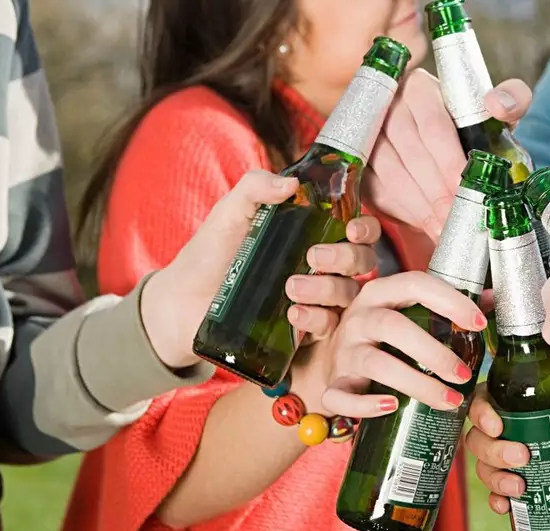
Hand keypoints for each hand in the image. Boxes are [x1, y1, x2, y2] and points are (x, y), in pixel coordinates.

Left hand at [140, 170, 380, 368]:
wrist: (183, 301)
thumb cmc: (210, 252)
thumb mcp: (230, 212)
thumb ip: (255, 187)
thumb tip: (291, 183)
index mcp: (313, 233)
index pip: (359, 229)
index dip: (366, 228)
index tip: (351, 229)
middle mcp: (323, 265)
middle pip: (362, 261)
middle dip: (346, 257)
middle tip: (314, 257)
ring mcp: (317, 298)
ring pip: (348, 294)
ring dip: (328, 289)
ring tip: (291, 287)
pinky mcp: (305, 328)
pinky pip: (329, 326)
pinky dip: (316, 318)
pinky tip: (292, 313)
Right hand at [306, 271, 487, 418]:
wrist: (331, 362)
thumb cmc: (381, 336)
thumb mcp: (407, 313)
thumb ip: (446, 307)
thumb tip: (493, 301)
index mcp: (381, 294)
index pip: (415, 284)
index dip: (450, 301)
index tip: (479, 324)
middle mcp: (359, 318)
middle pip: (393, 327)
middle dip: (434, 352)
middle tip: (465, 375)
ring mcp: (343, 351)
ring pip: (375, 363)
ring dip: (416, 383)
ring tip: (449, 400)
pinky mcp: (333, 383)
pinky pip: (341, 396)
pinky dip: (365, 405)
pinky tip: (392, 407)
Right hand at [364, 69, 533, 239]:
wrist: (444, 150)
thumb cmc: (471, 129)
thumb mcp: (494, 112)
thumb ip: (512, 99)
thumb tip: (497, 105)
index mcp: (419, 88)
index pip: (434, 126)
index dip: (451, 161)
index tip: (470, 188)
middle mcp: (388, 106)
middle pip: (412, 153)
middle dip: (437, 191)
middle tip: (457, 218)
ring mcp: (368, 136)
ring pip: (392, 174)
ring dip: (421, 206)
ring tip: (444, 228)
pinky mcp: (362, 166)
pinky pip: (379, 190)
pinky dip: (405, 212)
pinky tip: (427, 226)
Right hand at [465, 386, 549, 513]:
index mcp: (526, 394)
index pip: (485, 397)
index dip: (481, 412)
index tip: (497, 426)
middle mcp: (515, 423)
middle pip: (480, 437)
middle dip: (493, 451)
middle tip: (522, 456)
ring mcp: (519, 453)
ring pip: (486, 465)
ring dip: (495, 478)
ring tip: (520, 487)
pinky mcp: (530, 478)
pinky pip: (501, 491)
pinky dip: (498, 499)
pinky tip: (506, 506)